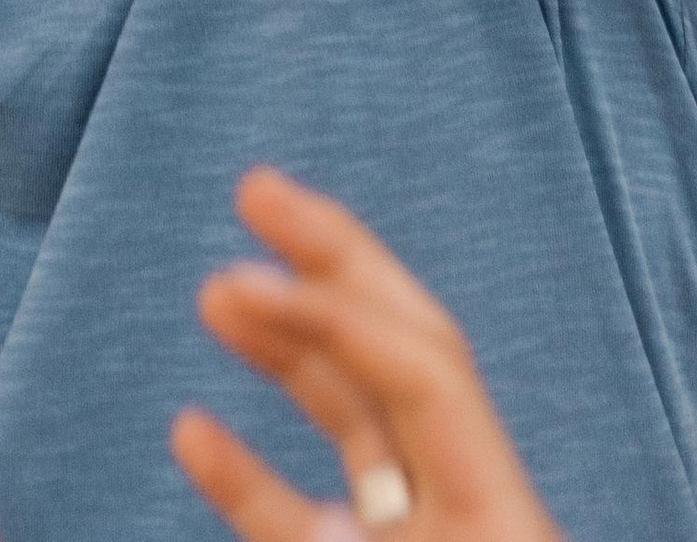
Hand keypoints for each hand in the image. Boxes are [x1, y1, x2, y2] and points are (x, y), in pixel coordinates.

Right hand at [173, 171, 562, 541]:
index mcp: (505, 509)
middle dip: (331, 263)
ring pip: (355, 422)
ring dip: (282, 350)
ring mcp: (419, 539)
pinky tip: (191, 427)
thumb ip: (390, 538)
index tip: (248, 275)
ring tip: (215, 290)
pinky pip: (304, 520)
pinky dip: (248, 474)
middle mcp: (464, 504)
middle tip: (258, 189)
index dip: (335, 311)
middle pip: (400, 348)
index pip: (423, 365)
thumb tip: (330, 526)